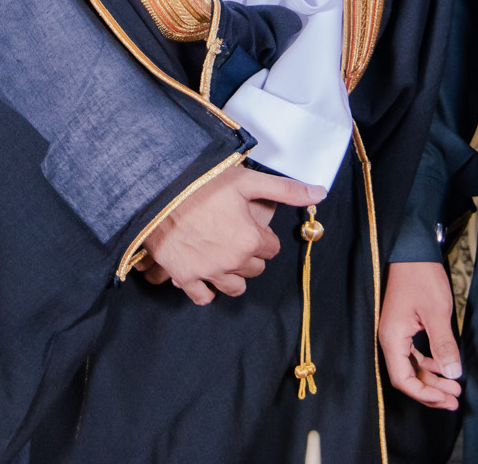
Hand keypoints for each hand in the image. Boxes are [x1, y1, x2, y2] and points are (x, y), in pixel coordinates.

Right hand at [138, 167, 322, 304]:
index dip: (262, 236)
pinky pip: (204, 297)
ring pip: (234, 288)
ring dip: (234, 274)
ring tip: (224, 255)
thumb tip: (320, 193)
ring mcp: (208, 272)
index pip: (271, 249)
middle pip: (255, 268)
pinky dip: (207, 289)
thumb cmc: (202, 182)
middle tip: (234, 234)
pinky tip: (206, 273)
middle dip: (250, 254)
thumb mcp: (248, 180)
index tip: (249, 225)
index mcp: (251, 239)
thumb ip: (286, 189)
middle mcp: (233, 261)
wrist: (158, 190)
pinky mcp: (185, 276)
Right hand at [380, 260, 462, 408]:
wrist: (411, 250)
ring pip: (411, 367)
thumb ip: (443, 345)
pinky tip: (444, 367)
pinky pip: (413, 354)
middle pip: (407, 377)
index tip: (447, 398)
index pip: (403, 380)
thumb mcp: (436, 312)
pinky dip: (428, 364)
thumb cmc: (421, 277)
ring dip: (432, 379)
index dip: (425, 394)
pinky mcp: (403, 327)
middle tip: (455, 399)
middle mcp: (390, 339)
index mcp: (392, 338)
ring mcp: (395, 333)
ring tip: (454, 388)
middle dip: (431, 391)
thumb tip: (453, 374)